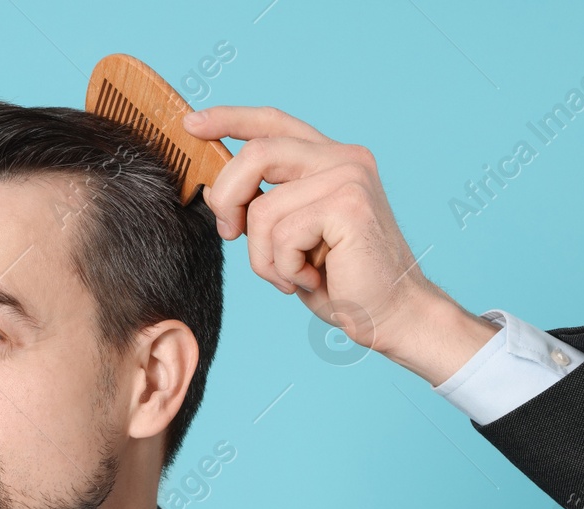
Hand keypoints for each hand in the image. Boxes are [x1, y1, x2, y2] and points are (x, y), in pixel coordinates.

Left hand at [183, 105, 496, 384]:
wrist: (392, 315)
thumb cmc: (342, 281)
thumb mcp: (290, 236)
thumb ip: (263, 205)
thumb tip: (215, 191)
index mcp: (330, 159)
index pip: (274, 123)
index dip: (230, 119)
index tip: (192, 124)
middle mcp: (343, 158)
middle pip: (258, 152)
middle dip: (228, 196)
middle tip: (229, 233)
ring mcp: (349, 177)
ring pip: (263, 207)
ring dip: (264, 256)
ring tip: (294, 275)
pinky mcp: (348, 205)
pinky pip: (282, 234)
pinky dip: (286, 267)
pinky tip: (313, 278)